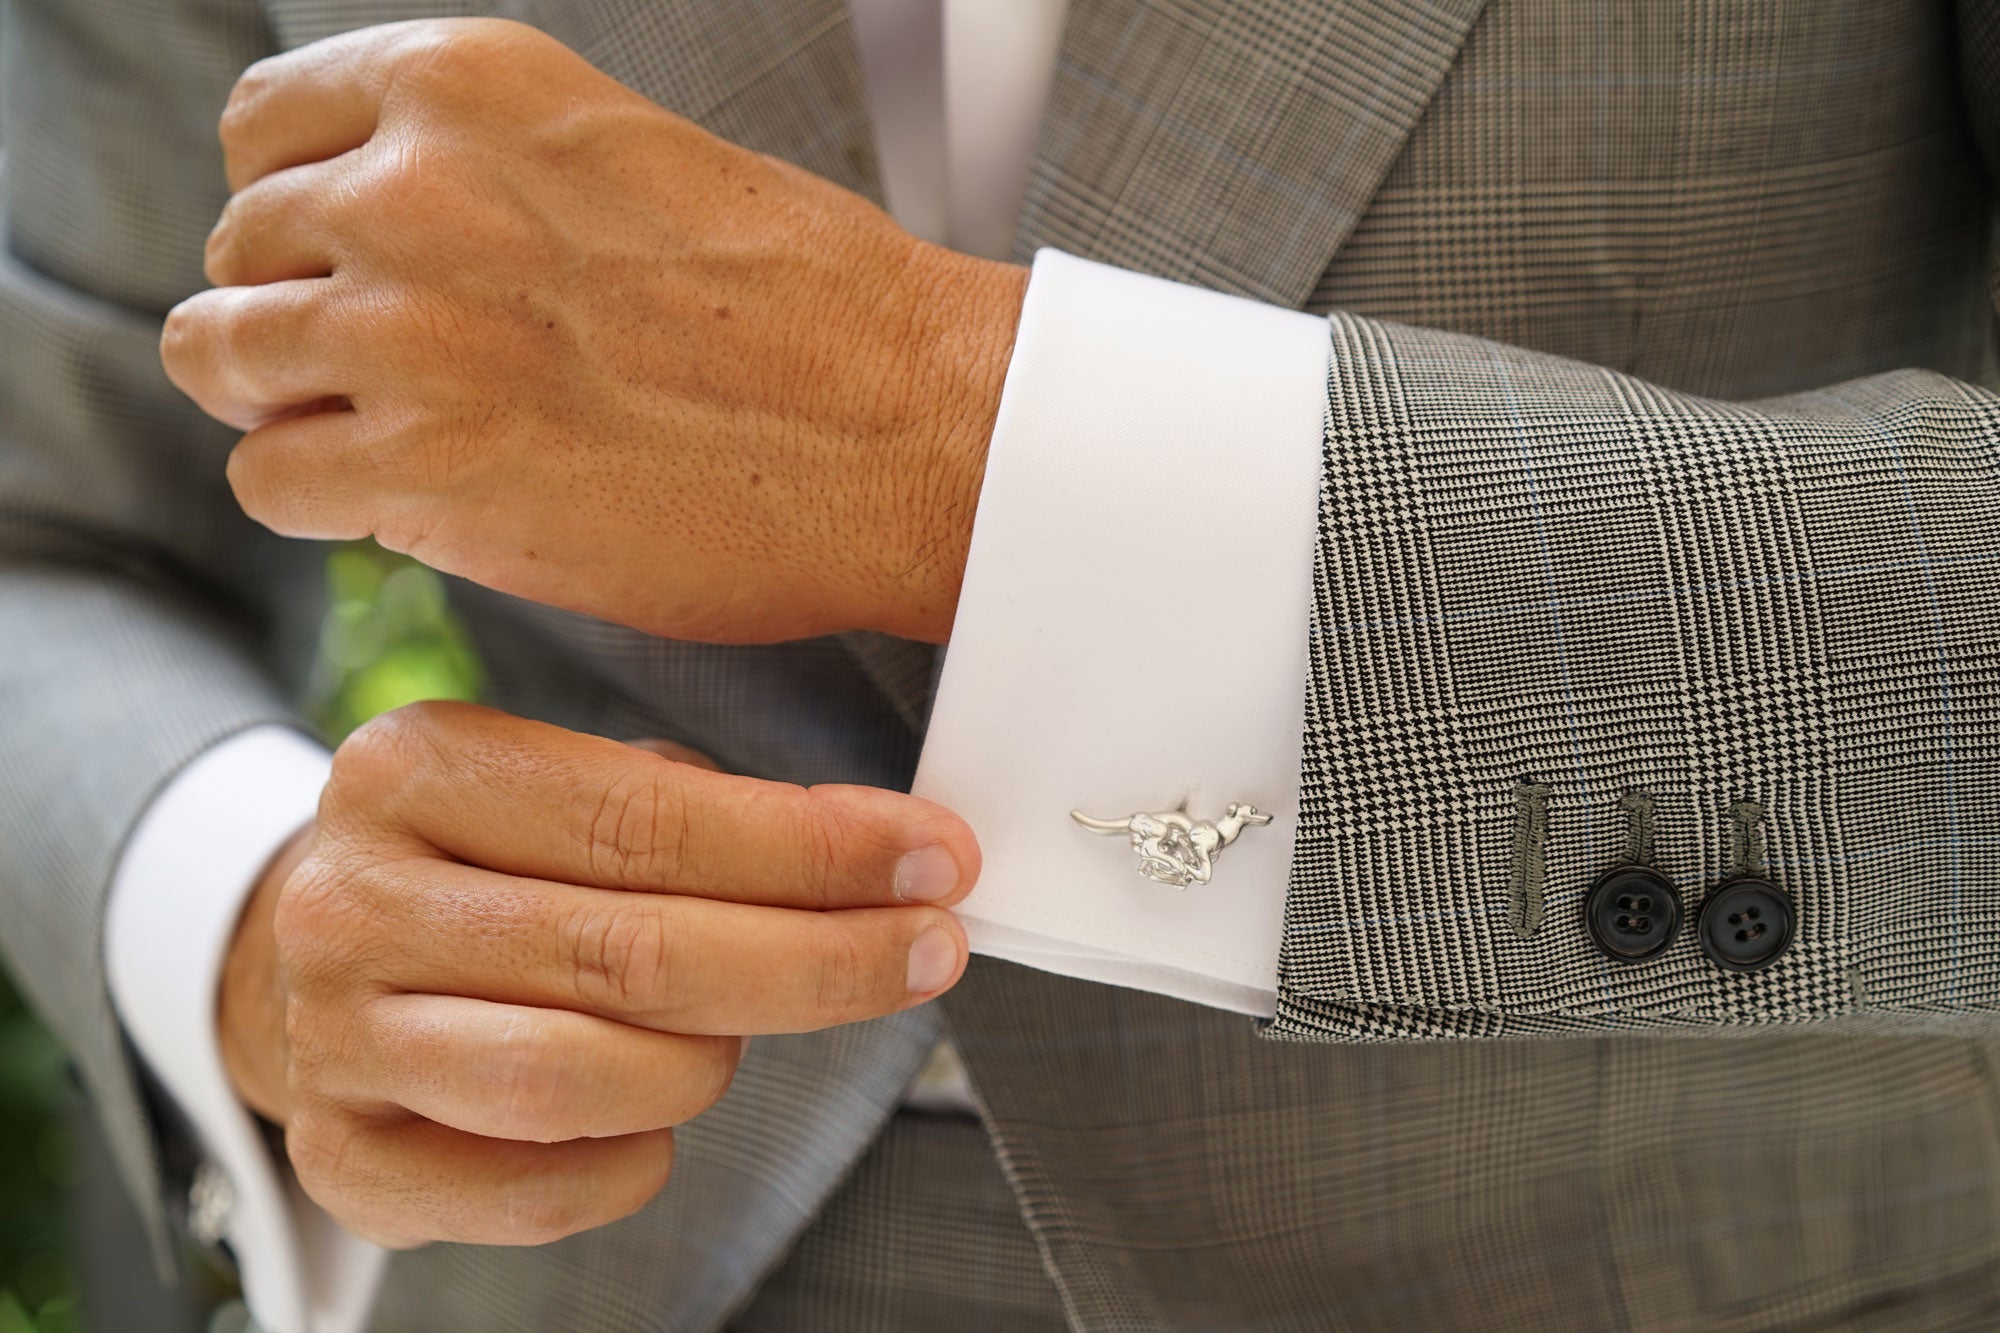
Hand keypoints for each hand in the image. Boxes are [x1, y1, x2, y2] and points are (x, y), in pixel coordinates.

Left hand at [163, 18, 1028, 644]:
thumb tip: (396, 235)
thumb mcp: (632, 159)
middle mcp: (415, 186)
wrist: (911, 427)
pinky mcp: (424, 466)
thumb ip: (492, 178)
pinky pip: (268, 479)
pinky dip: (320, 502)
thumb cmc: (817, 311)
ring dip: (293, 409)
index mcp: (471, 84)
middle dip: (298, 319)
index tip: (339, 268)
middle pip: (239, 250)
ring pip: (222, 358)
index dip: (293, 212)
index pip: (262, 128)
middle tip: (390, 380)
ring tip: (394, 444)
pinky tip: (410, 505)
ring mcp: (407, 327)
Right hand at [216, 702, 975, 1246]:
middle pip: (632, 953)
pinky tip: (658, 1119)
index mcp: (416, 768)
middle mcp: (353, 898)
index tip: (934, 858)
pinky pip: (537, 1189)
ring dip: (707, 1065)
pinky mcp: (341, 1155)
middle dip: (818, 959)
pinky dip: (635, 1161)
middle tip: (928, 949)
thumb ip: (706, 811)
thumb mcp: (573, 787)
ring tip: (740, 1032)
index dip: (814, 849)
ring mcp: (334, 1035)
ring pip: (579, 1079)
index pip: (649, 820)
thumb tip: (888, 856)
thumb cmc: (495, 862)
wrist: (330, 954)